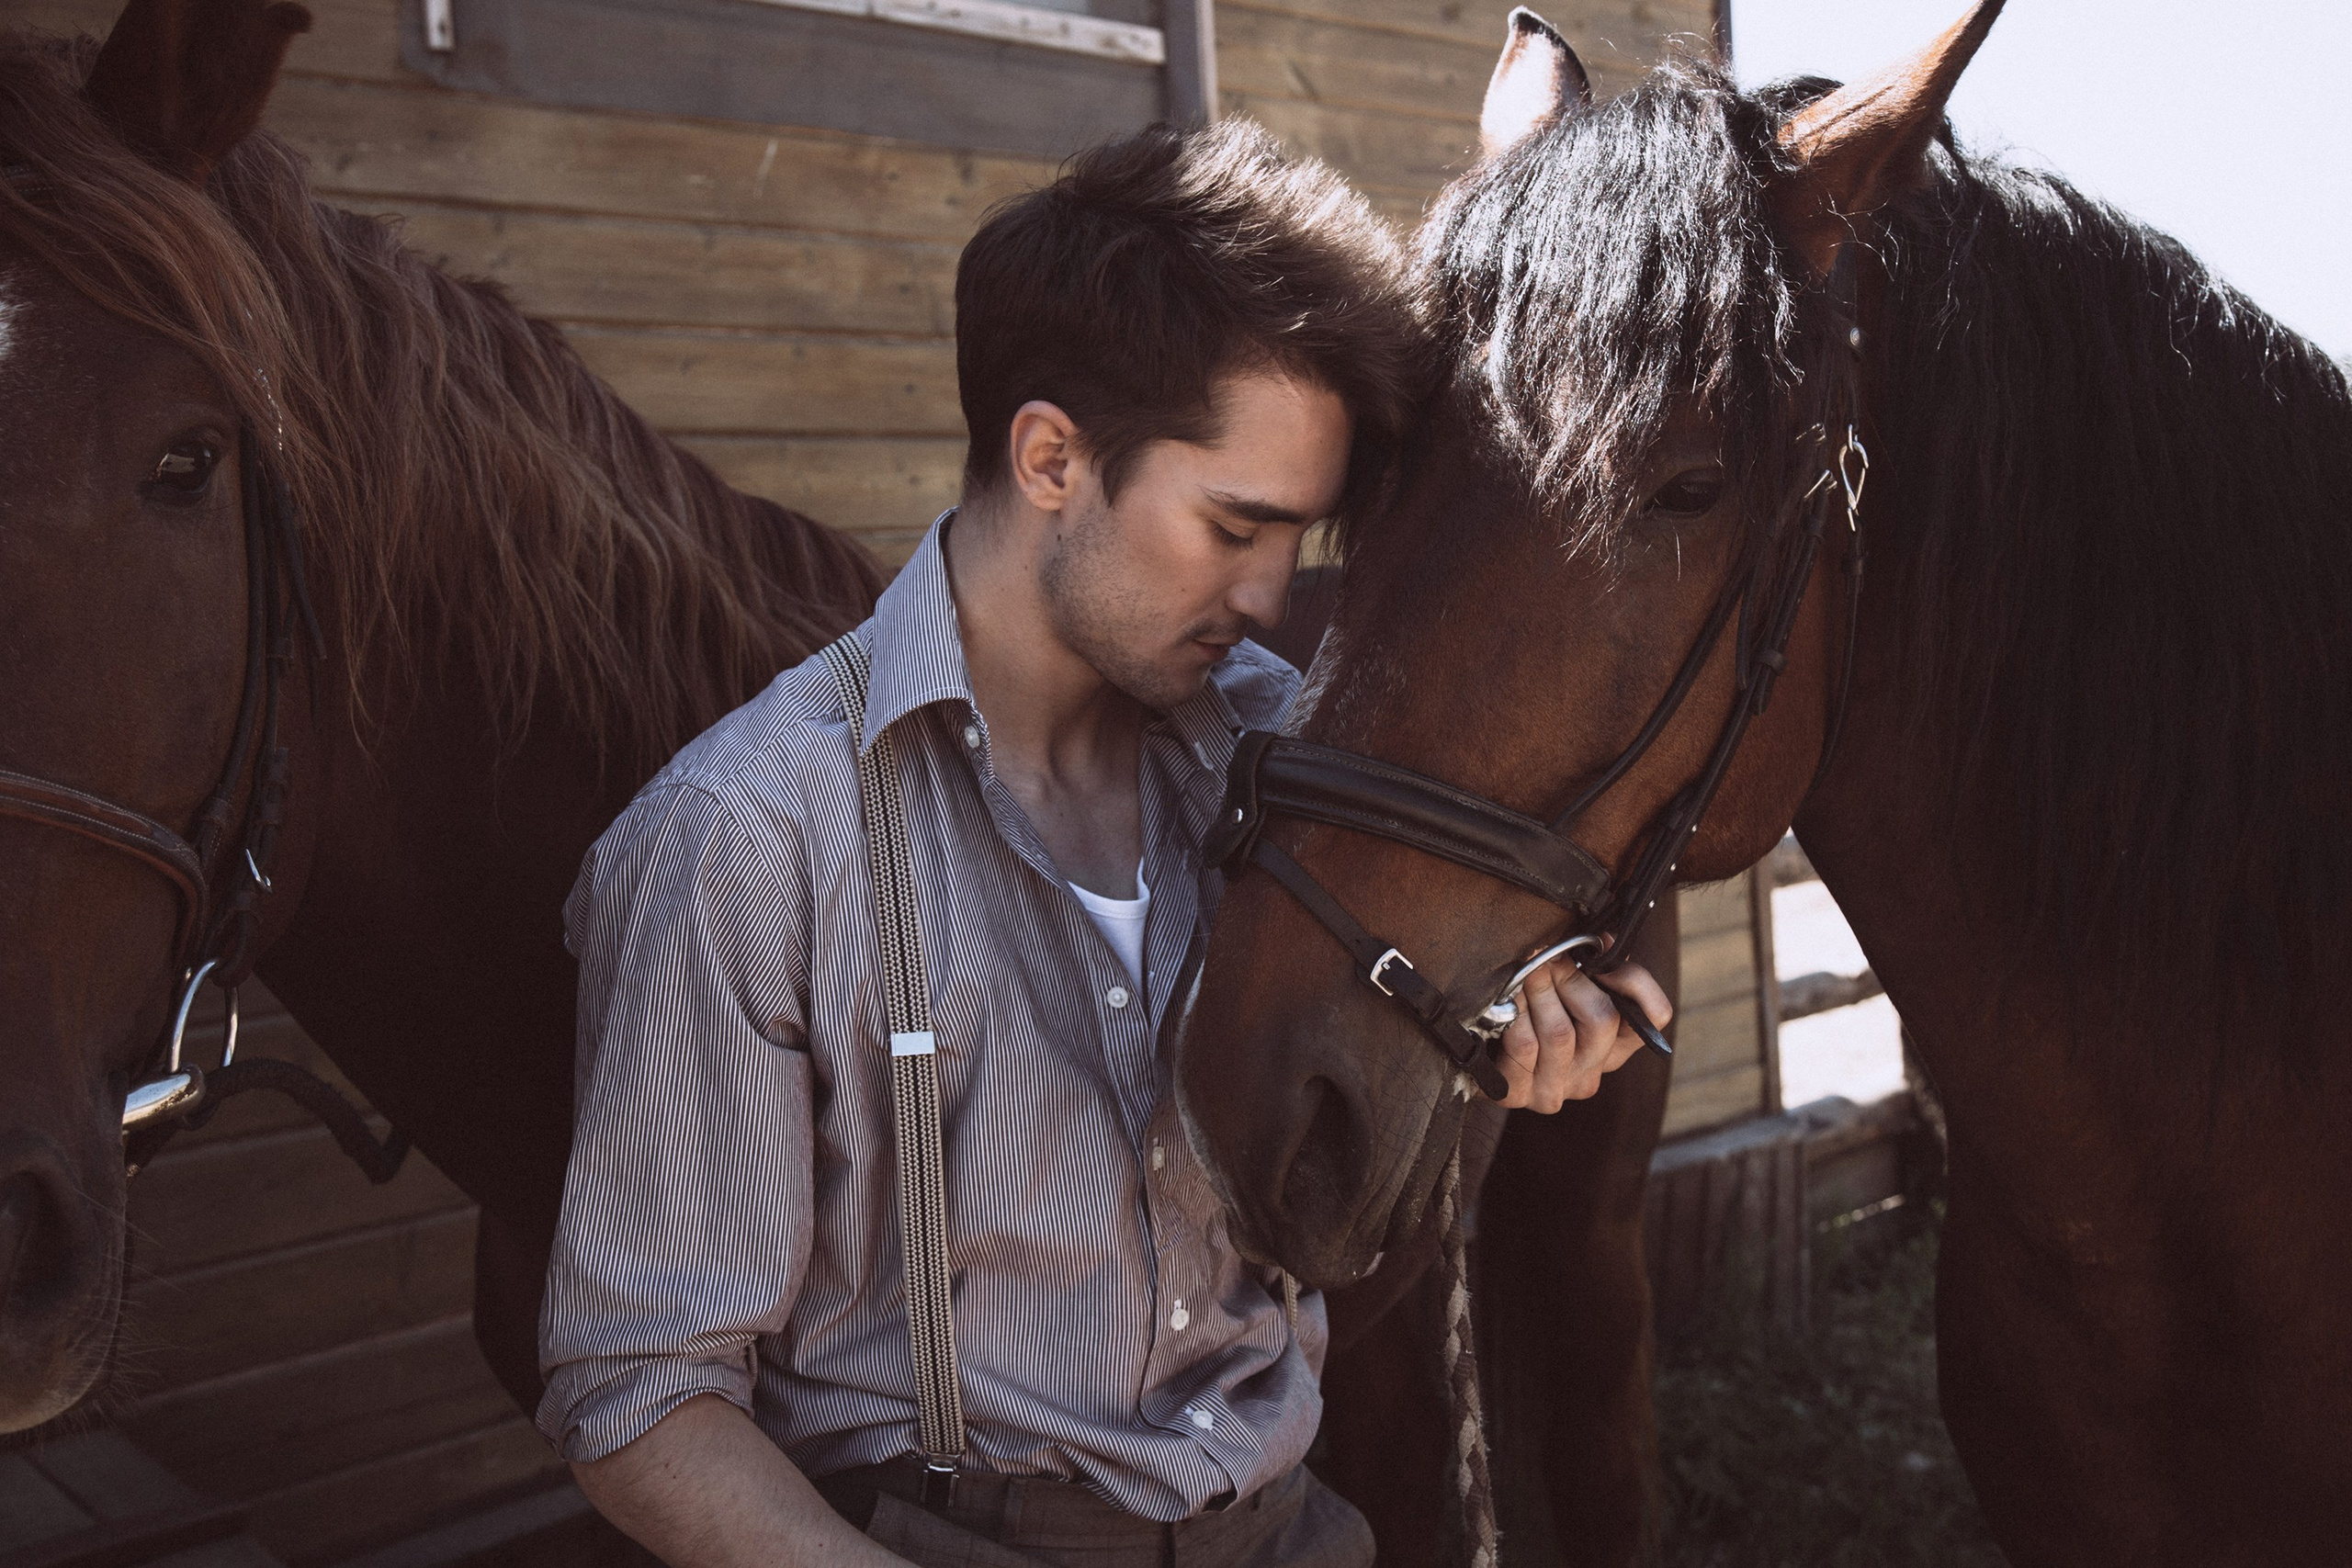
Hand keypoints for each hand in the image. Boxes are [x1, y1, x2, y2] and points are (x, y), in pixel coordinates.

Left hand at [1494, 956, 1670, 1112]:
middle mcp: (1589, 1072)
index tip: (1605, 962)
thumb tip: (1601, 940)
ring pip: (1560, 1033)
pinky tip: (1504, 1009)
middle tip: (1545, 961)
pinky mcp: (1517, 1095)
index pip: (1653, 1017)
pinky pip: (1524, 1046)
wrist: (1465, 1043)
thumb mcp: (1559, 981)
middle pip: (1602, 1019)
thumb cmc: (1520, 1005)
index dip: (1636, 983)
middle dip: (1568, 978)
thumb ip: (1587, 965)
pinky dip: (1513, 1016)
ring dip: (1537, 994)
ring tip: (1522, 978)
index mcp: (1610, 1045)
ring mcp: (1555, 1090)